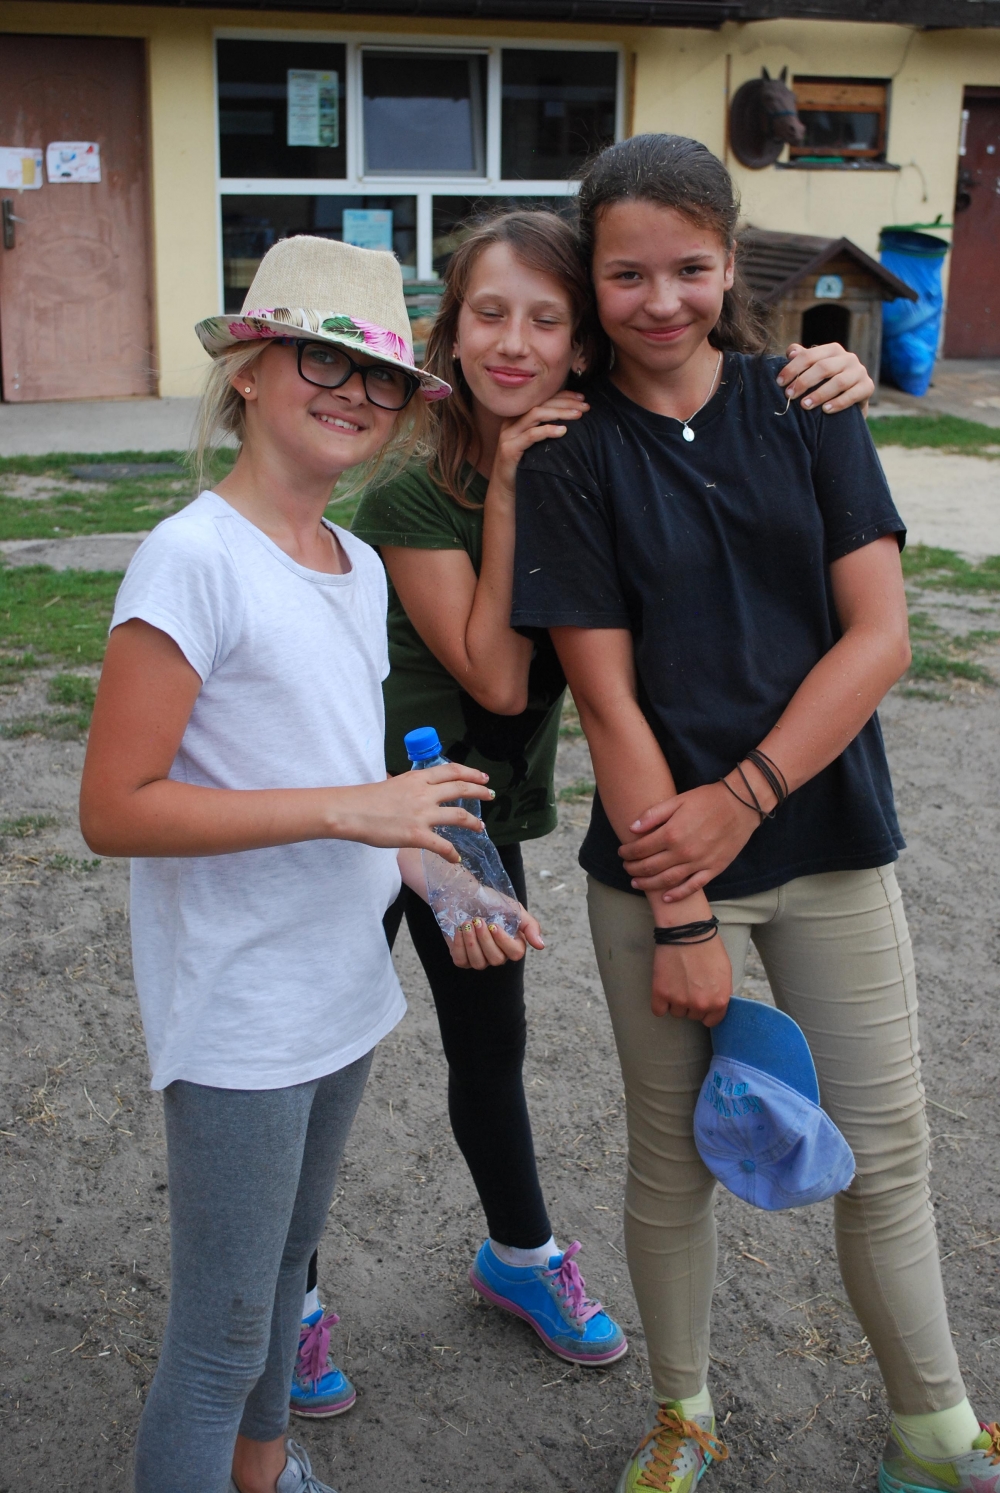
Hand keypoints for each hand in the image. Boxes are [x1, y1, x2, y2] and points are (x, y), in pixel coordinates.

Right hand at [328, 765, 493, 861]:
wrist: (351, 811)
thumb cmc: (366, 799)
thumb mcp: (391, 783)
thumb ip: (407, 786)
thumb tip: (410, 787)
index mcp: (417, 778)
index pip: (451, 771)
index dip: (470, 773)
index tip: (482, 777)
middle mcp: (424, 793)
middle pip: (460, 789)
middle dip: (479, 792)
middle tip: (490, 794)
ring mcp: (422, 814)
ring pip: (458, 816)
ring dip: (473, 822)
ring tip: (481, 827)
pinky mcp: (417, 835)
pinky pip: (442, 846)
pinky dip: (452, 853)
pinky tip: (457, 859)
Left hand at [448, 904, 545, 968]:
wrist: (465, 894)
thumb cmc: (491, 901)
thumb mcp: (514, 909)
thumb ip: (530, 926)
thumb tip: (541, 946)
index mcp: (513, 943)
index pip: (516, 954)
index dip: (504, 941)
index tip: (494, 924)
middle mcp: (498, 954)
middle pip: (496, 960)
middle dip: (485, 939)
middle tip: (478, 920)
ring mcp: (480, 958)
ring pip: (479, 963)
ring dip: (472, 941)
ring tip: (467, 923)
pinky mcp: (462, 958)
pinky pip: (462, 961)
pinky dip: (460, 945)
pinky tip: (459, 929)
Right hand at [490, 392, 588, 493]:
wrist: (506, 491)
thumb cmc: (526, 467)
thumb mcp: (537, 445)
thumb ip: (547, 430)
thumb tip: (574, 418)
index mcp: (519, 417)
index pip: (542, 399)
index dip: (563, 395)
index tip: (582, 397)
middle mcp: (512, 422)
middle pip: (540, 403)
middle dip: (565, 402)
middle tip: (586, 406)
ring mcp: (509, 434)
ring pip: (536, 414)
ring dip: (559, 413)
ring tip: (578, 415)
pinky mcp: (509, 449)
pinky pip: (530, 435)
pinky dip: (547, 431)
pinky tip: (563, 431)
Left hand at [619, 781, 759, 900]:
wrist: (741, 805)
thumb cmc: (708, 799)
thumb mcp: (678, 800)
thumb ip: (653, 815)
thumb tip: (632, 828)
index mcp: (672, 833)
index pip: (641, 849)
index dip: (628, 852)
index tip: (622, 852)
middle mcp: (683, 852)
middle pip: (650, 867)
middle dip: (634, 869)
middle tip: (626, 868)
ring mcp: (698, 863)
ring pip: (667, 880)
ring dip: (648, 884)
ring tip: (636, 883)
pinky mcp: (713, 869)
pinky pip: (692, 887)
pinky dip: (677, 894)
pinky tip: (665, 897)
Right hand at [651, 935, 732, 1026]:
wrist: (687, 931)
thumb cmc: (708, 947)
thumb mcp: (725, 972)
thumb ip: (721, 993)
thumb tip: (714, 1003)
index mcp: (719, 1001)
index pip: (712, 1020)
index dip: (706, 1011)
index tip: (701, 1002)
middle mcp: (700, 1005)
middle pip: (692, 1016)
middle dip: (690, 1003)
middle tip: (688, 983)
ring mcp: (680, 1001)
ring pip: (676, 1013)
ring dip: (675, 1001)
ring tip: (676, 981)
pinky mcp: (661, 994)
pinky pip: (659, 1011)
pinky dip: (660, 1003)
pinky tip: (664, 989)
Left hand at [778, 342, 873, 415]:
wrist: (850, 404)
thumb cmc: (825, 384)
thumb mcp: (813, 371)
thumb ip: (803, 360)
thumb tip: (791, 351)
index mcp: (832, 350)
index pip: (810, 355)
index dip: (793, 368)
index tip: (779, 383)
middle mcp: (848, 358)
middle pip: (824, 367)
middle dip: (804, 382)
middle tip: (789, 396)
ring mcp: (859, 371)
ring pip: (839, 382)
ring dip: (820, 394)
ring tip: (805, 405)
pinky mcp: (868, 386)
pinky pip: (853, 394)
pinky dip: (838, 403)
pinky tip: (825, 411)